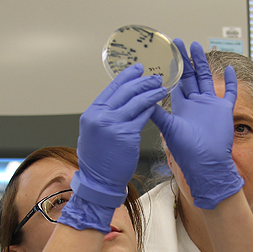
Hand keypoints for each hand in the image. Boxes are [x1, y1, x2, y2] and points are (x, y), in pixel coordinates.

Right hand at [59, 65, 165, 232]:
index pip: (111, 88)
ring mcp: (113, 125)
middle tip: (154, 76)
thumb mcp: (93, 134)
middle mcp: (100, 116)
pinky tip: (158, 102)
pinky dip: (151, 107)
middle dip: (141, 81)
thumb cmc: (97, 161)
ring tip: (161, 86)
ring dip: (150, 92)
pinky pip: (143, 116)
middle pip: (125, 91)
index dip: (126, 77)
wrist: (99, 183)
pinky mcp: (127, 135)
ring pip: (136, 101)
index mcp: (91, 114)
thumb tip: (118, 103)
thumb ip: (104, 117)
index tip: (137, 69)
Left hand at [150, 40, 243, 208]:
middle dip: (185, 59)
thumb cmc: (186, 151)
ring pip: (207, 79)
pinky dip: (230, 81)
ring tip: (197, 46)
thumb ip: (158, 113)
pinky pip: (229, 93)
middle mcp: (196, 104)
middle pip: (190, 76)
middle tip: (179, 42)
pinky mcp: (224, 111)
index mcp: (182, 107)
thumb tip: (144, 99)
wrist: (206, 163)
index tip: (168, 53)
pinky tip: (228, 69)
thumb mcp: (169, 128)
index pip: (176, 82)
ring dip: (202, 64)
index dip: (172, 68)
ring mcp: (210, 106)